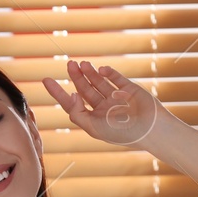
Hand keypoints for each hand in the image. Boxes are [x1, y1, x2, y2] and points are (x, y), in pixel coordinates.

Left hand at [43, 60, 162, 146]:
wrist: (150, 129)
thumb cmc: (121, 132)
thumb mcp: (93, 127)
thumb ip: (77, 113)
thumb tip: (71, 95)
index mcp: (94, 119)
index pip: (72, 104)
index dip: (58, 92)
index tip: (46, 79)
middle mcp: (104, 108)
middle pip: (85, 89)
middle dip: (76, 77)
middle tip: (69, 64)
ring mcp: (117, 98)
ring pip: (99, 82)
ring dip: (90, 72)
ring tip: (82, 64)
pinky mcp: (129, 89)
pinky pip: (116, 78)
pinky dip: (108, 72)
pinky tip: (101, 69)